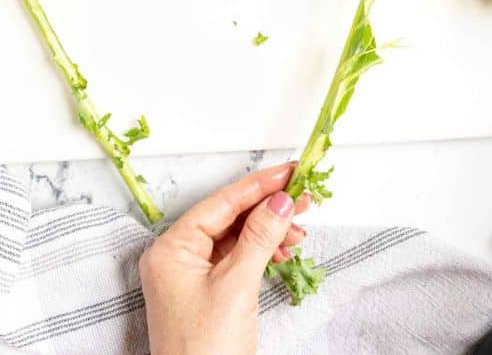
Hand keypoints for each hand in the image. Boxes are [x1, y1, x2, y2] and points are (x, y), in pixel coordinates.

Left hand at [140, 163, 311, 354]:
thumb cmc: (205, 350)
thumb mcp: (238, 285)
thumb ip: (260, 236)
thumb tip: (279, 200)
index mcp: (171, 250)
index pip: (221, 203)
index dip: (259, 185)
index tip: (290, 172)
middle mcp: (176, 258)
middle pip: (229, 216)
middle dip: (268, 207)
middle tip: (302, 197)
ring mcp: (190, 275)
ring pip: (236, 235)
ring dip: (270, 229)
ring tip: (299, 228)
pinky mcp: (206, 290)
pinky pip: (237, 256)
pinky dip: (263, 250)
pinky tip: (283, 250)